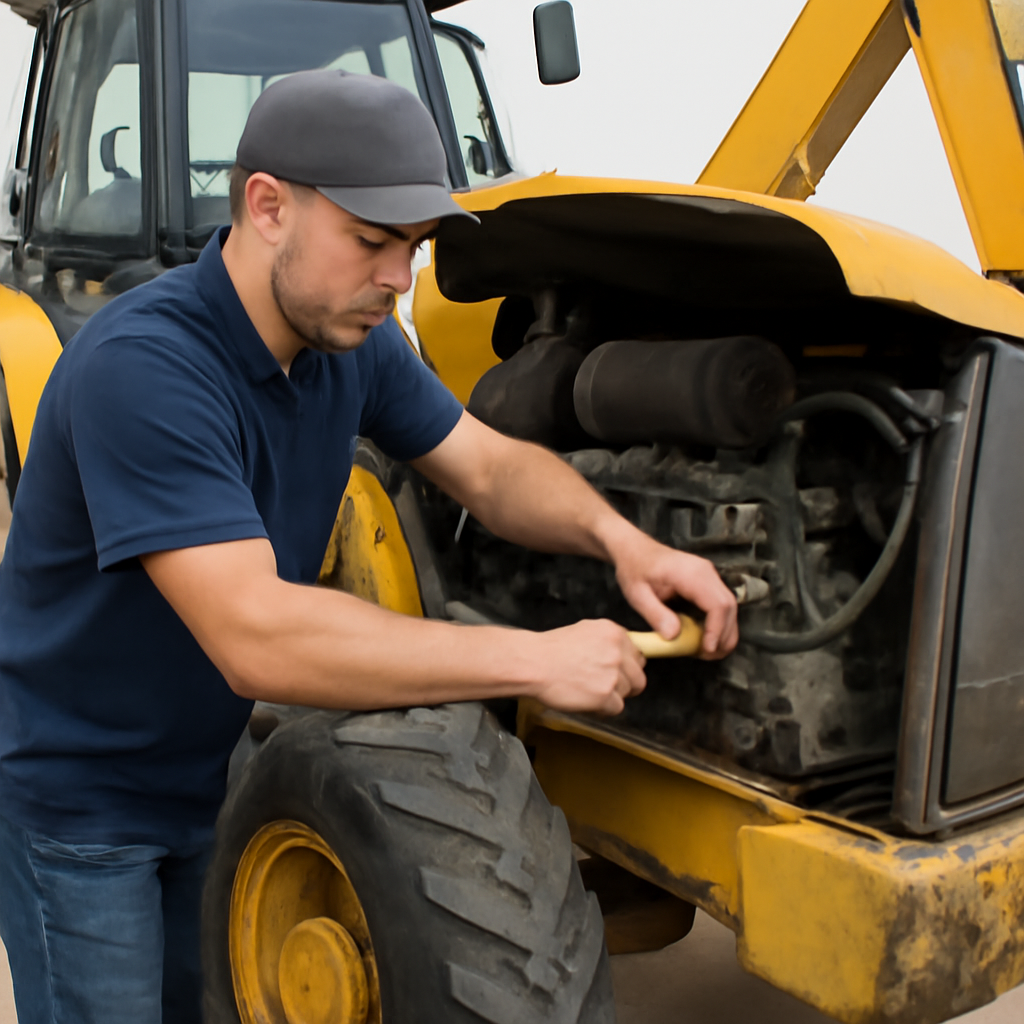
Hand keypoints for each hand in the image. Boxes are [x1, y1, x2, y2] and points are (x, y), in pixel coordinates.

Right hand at [528, 619, 646, 715]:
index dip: (628, 666)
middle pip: (639, 677)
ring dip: (612, 696)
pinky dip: (603, 709)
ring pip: (628, 693)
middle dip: (625, 684)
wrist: (534, 663)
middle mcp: (618, 652)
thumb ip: (608, 640)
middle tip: (604, 685)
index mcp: (614, 633)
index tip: (618, 671)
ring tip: (589, 690)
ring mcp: (613, 674)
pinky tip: (586, 700)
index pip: (639, 654)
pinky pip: (617, 708)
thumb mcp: (585, 630)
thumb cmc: (552, 649)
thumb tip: (625, 652)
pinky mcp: (605, 695)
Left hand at [612, 531, 738, 658]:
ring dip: (724, 632)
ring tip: (707, 652)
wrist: (635, 550)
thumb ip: (655, 614)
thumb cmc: (634, 569)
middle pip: (729, 606)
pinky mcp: (708, 582)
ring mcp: (709, 575)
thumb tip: (674, 636)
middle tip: (708, 656)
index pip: (716, 603)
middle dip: (724, 635)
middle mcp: (705, 572)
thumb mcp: (637, 594)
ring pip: (729, 607)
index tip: (707, 649)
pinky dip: (718, 624)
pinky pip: (721, 604)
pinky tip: (705, 639)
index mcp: (689, 573)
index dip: (716, 629)